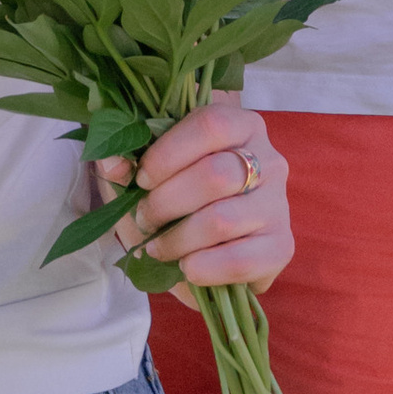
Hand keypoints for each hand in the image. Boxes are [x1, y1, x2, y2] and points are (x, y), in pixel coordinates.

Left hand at [100, 101, 291, 299]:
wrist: (203, 244)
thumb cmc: (173, 198)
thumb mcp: (143, 175)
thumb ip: (125, 161)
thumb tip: (110, 160)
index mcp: (240, 125)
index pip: (210, 125)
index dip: (168, 153)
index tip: (140, 179)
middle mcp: (270, 159)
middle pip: (216, 175)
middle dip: (166, 202)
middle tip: (144, 218)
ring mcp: (279, 204)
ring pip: (223, 220)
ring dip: (178, 239)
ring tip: (158, 248)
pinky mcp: (282, 246)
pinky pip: (241, 260)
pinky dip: (203, 268)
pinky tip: (187, 267)